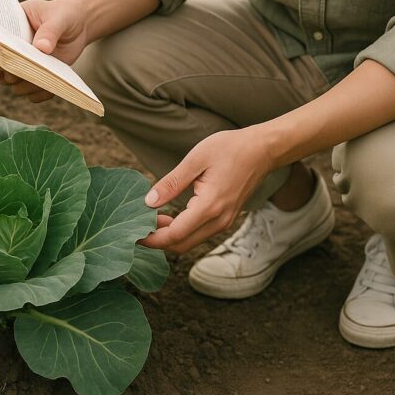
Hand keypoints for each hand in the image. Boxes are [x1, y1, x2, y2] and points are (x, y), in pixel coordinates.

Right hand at [0, 0, 88, 102]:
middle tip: (15, 76)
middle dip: (8, 75)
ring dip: (24, 86)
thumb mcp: (57, 18)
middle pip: (2, 68)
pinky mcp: (40, 75)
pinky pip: (35, 92)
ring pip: (17, 83)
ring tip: (37, 81)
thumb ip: (49, 31)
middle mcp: (14, 49)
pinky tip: (49, 88)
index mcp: (10, 29)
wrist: (79, 23)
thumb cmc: (63, 14)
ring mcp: (26, 64)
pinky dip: (40, 93)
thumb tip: (41, 48)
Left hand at [140, 127, 277, 252]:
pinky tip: (168, 216)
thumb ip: (172, 182)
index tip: (132, 232)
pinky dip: (181, 231)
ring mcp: (224, 222)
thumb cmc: (230, 148)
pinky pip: (199, 234)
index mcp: (210, 206)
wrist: (262, 150)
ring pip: (190, 241)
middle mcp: (219, 220)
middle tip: (136, 225)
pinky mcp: (226, 219)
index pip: (174, 235)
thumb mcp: (196, 159)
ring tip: (150, 218)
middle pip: (180, 245)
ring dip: (168, 236)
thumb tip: (148, 202)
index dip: (151, 238)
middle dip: (156, 241)